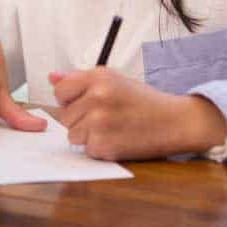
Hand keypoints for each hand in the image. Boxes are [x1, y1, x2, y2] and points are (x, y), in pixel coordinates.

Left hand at [50, 67, 226, 160]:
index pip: (60, 90)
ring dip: (88, 135)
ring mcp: (99, 122)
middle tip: (107, 116)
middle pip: (64, 115)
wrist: (173, 121)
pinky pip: (86, 149)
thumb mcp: (114, 80)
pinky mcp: (104, 145)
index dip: (70, 99)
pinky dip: (99, 148)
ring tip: (112, 127)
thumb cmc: (143, 101)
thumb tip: (52, 77)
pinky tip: (118, 139)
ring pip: (72, 134)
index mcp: (99, 77)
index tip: (86, 102)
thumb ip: (80, 79)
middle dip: (80, 118)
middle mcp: (97, 97)